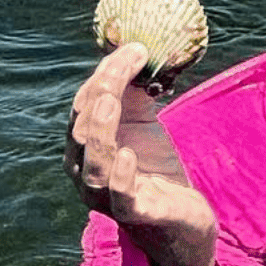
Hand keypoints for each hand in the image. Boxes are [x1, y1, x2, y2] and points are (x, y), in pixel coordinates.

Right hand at [65, 44, 217, 265]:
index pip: (85, 107)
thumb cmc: (155, 167)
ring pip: (93, 165)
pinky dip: (120, 177)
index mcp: (85, 146)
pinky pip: (120, 198)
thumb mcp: (144, 123)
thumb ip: (136, 89)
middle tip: (122, 65)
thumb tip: (137, 45)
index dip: (105, 75)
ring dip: (101, 132)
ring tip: (112, 103)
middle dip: (101, 94)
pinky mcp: (136, 215)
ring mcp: (107, 197)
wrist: (182, 219)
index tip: (134, 46)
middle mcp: (87, 172)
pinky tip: (127, 155)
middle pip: (84, 131)